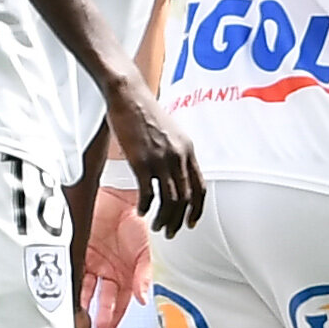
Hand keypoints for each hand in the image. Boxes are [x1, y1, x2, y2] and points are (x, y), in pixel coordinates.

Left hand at [80, 175, 153, 327]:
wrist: (117, 189)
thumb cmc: (136, 214)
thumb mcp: (145, 248)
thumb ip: (143, 275)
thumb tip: (143, 298)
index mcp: (126, 271)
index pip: (119, 302)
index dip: (113, 318)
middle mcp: (107, 269)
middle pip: (99, 299)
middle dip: (96, 316)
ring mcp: (90, 259)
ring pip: (82, 288)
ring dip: (79, 303)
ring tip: (75, 316)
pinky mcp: (75, 248)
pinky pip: (69, 270)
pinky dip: (67, 282)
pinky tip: (63, 293)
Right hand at [98, 72, 201, 234]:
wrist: (128, 96)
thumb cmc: (145, 112)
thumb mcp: (171, 132)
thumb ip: (175, 153)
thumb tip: (175, 174)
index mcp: (188, 149)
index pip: (200, 187)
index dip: (197, 209)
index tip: (191, 222)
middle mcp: (178, 156)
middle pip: (185, 199)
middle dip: (179, 220)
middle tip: (170, 231)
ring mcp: (160, 159)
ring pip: (169, 200)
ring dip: (163, 218)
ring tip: (156, 225)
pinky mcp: (141, 161)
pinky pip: (148, 193)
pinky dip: (146, 206)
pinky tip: (141, 210)